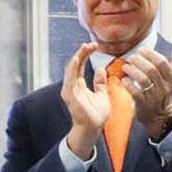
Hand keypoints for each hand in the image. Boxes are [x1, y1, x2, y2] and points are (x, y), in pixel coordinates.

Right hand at [61, 43, 109, 158]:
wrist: (93, 128)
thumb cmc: (96, 115)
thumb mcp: (102, 95)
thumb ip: (100, 83)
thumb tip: (101, 70)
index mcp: (79, 85)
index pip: (80, 66)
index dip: (86, 55)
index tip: (95, 46)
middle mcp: (72, 86)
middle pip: (75, 65)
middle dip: (82, 53)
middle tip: (91, 43)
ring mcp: (69, 90)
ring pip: (71, 69)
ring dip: (77, 57)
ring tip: (84, 47)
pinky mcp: (70, 95)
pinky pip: (70, 78)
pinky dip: (73, 68)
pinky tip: (77, 59)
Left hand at [120, 43, 171, 140]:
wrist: (159, 116)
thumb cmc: (164, 92)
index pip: (162, 62)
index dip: (151, 54)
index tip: (141, 51)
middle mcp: (164, 88)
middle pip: (151, 69)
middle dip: (139, 61)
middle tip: (131, 58)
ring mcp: (154, 97)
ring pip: (143, 80)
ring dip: (132, 71)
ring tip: (125, 67)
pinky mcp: (143, 104)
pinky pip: (135, 92)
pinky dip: (128, 84)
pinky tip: (124, 80)